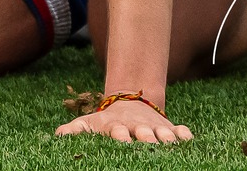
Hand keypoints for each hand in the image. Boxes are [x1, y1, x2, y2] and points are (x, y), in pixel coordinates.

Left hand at [57, 99, 191, 143]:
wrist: (130, 102)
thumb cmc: (107, 121)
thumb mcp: (89, 123)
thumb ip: (75, 130)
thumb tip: (58, 135)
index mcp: (117, 127)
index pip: (118, 131)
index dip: (120, 135)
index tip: (121, 139)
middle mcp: (137, 127)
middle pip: (143, 133)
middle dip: (146, 137)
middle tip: (149, 142)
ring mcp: (154, 127)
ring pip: (163, 133)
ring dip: (167, 138)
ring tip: (170, 144)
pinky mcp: (169, 128)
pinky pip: (180, 131)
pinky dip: (184, 134)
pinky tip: (188, 139)